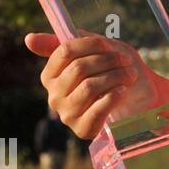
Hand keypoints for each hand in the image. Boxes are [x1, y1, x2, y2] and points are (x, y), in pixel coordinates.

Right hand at [24, 32, 156, 138]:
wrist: (140, 100)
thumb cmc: (115, 72)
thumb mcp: (98, 51)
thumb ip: (69, 43)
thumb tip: (28, 38)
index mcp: (52, 75)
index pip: (65, 51)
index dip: (91, 45)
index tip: (109, 46)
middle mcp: (54, 96)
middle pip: (79, 68)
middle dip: (108, 61)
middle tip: (126, 61)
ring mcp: (67, 114)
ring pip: (89, 86)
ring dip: (116, 76)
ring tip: (130, 74)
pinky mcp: (83, 129)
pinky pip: (98, 109)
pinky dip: (114, 96)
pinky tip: (123, 91)